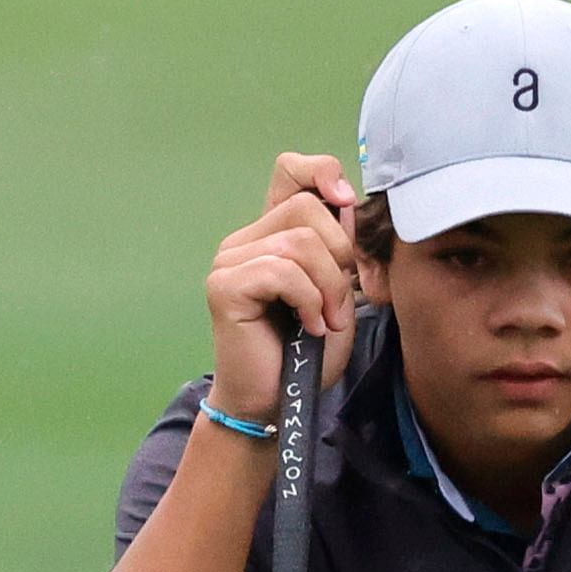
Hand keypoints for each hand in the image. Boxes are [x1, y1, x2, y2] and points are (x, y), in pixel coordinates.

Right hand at [203, 153, 364, 424]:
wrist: (277, 401)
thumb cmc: (307, 351)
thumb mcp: (338, 291)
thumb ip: (339, 247)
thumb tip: (346, 205)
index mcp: (271, 233)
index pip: (290, 170)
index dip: (321, 171)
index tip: (346, 201)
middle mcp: (245, 240)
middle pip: (307, 209)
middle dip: (340, 257)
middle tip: (341, 303)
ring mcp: (229, 260)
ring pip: (299, 243)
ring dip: (328, 288)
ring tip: (325, 321)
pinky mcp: (224, 285)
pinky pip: (282, 271)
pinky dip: (308, 301)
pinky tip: (308, 327)